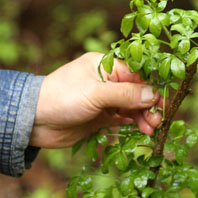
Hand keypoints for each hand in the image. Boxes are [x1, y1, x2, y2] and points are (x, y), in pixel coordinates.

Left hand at [30, 52, 162, 148]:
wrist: (33, 121)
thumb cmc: (61, 98)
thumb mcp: (95, 93)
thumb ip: (125, 94)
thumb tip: (153, 94)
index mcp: (104, 65)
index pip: (136, 73)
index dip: (151, 87)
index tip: (163, 102)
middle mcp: (106, 81)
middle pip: (136, 91)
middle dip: (149, 105)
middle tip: (158, 122)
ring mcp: (102, 100)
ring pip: (131, 106)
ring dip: (143, 117)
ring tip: (150, 130)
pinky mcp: (99, 117)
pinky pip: (122, 119)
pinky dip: (133, 124)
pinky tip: (141, 131)